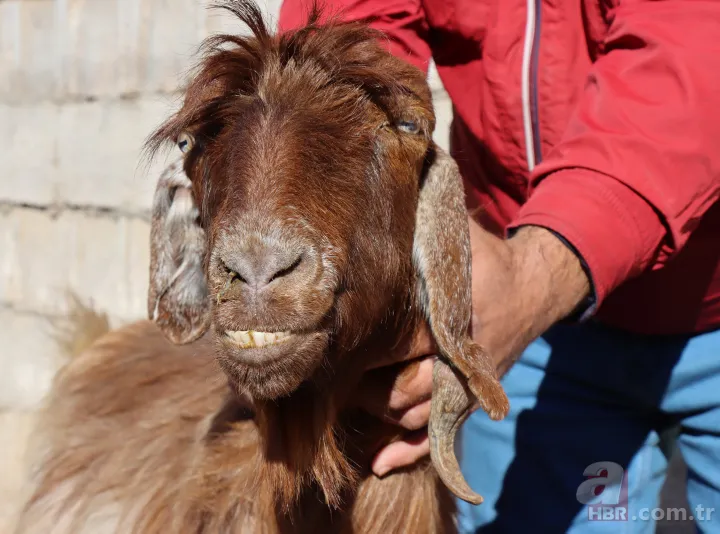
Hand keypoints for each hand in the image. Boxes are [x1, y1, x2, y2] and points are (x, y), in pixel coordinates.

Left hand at [357, 220, 589, 475]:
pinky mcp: (467, 398)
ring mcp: (465, 384)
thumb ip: (420, 222)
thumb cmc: (485, 256)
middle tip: (333, 375)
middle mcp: (458, 359)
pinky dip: (409, 452)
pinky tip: (379, 463)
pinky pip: (438, 434)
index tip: (332, 345)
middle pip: (406, 392)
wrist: (534, 285)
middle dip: (366, 390)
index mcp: (451, 318)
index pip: (401, 347)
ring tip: (347, 401)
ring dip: (382, 418)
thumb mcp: (455, 233)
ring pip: (417, 418)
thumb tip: (378, 193)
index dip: (364, 353)